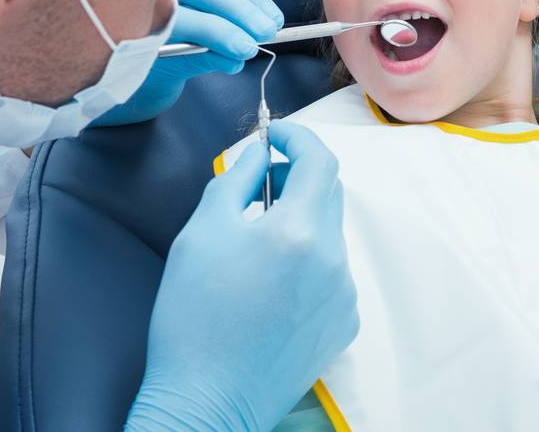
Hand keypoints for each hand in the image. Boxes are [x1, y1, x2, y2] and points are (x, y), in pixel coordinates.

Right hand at [95, 0, 284, 125]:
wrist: (126, 62)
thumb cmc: (169, 24)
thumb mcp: (199, 3)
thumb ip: (229, 3)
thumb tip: (267, 19)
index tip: (272, 13)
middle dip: (241, 8)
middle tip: (268, 29)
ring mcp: (137, 7)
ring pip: (188, 15)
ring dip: (227, 33)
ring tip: (250, 48)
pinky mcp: (133, 43)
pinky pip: (176, 46)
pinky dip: (210, 55)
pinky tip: (230, 61)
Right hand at [128, 122, 358, 431]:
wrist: (207, 403)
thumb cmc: (193, 317)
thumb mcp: (202, 232)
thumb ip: (236, 179)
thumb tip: (259, 152)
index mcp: (301, 232)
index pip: (320, 159)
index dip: (297, 137)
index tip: (273, 136)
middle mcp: (335, 260)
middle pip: (329, 193)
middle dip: (297, 176)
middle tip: (259, 184)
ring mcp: (345, 294)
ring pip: (330, 233)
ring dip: (301, 220)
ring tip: (257, 242)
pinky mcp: (344, 322)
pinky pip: (333, 271)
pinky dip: (309, 259)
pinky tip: (271, 283)